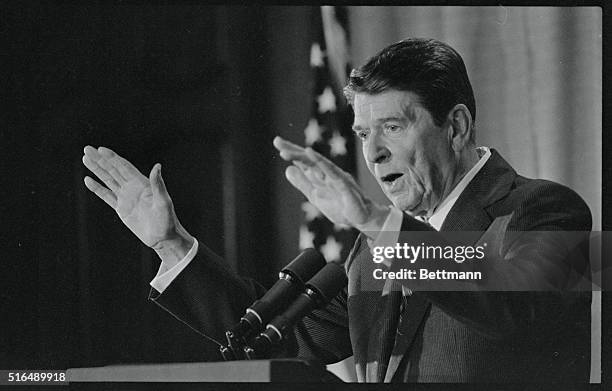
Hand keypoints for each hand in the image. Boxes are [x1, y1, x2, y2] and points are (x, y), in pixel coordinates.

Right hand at [82, 146, 192, 264]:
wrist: (163, 238)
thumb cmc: (167, 220)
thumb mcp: (163, 201)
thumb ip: (158, 184)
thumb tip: (157, 166)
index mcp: (142, 184)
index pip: (124, 167)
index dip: (112, 158)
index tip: (100, 150)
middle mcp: (133, 188)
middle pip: (113, 170)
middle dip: (100, 160)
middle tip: (87, 149)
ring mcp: (126, 197)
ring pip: (108, 180)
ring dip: (97, 170)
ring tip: (85, 159)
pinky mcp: (121, 209)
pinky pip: (106, 196)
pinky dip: (97, 188)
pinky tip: (88, 180)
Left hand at [273, 136, 388, 235]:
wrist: (362, 219)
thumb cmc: (341, 206)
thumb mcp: (316, 195)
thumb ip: (303, 183)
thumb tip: (288, 169)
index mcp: (320, 175)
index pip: (304, 161)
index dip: (292, 152)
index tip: (277, 142)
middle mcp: (328, 172)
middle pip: (309, 159)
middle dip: (294, 151)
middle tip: (278, 143)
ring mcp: (337, 177)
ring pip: (318, 164)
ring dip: (303, 157)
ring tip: (288, 152)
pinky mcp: (345, 185)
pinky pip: (332, 173)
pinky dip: (322, 163)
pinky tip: (312, 155)